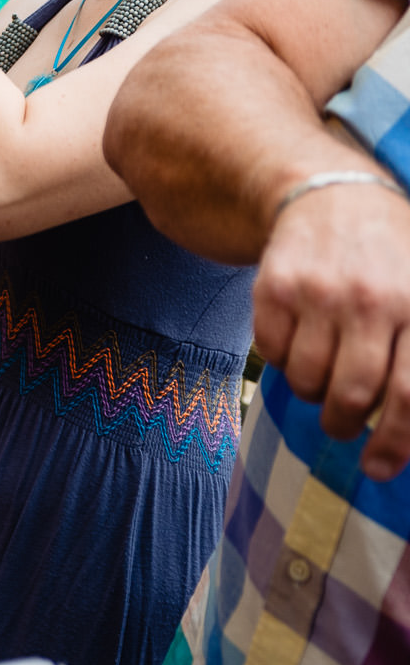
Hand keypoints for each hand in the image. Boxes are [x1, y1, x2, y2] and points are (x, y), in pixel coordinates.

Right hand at [252, 179, 409, 475]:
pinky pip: (270, 352)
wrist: (331, 196)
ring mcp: (320, 291)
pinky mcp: (274, 286)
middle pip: (354, 392)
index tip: (378, 469)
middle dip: (343, 423)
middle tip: (339, 425)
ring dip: (310, 392)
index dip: (394, 441)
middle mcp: (372, 299)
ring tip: (319, 376)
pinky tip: (297, 341)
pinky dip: (280, 360)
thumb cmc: (393, 262)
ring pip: (306, 378)